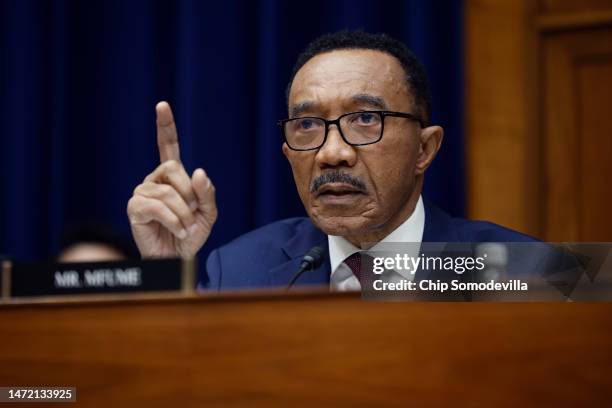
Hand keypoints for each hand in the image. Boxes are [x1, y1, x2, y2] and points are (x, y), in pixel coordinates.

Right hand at [127, 102, 216, 257]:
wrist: (178, 258)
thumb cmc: (191, 234)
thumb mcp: (208, 214)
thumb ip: (207, 193)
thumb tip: (198, 171)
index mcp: (172, 176)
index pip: (168, 146)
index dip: (165, 126)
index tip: (162, 105)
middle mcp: (155, 179)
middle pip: (174, 168)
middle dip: (189, 194)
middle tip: (192, 214)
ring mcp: (142, 192)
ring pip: (168, 192)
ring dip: (184, 214)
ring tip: (184, 227)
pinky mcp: (135, 207)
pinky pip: (157, 206)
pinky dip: (174, 221)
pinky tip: (178, 230)